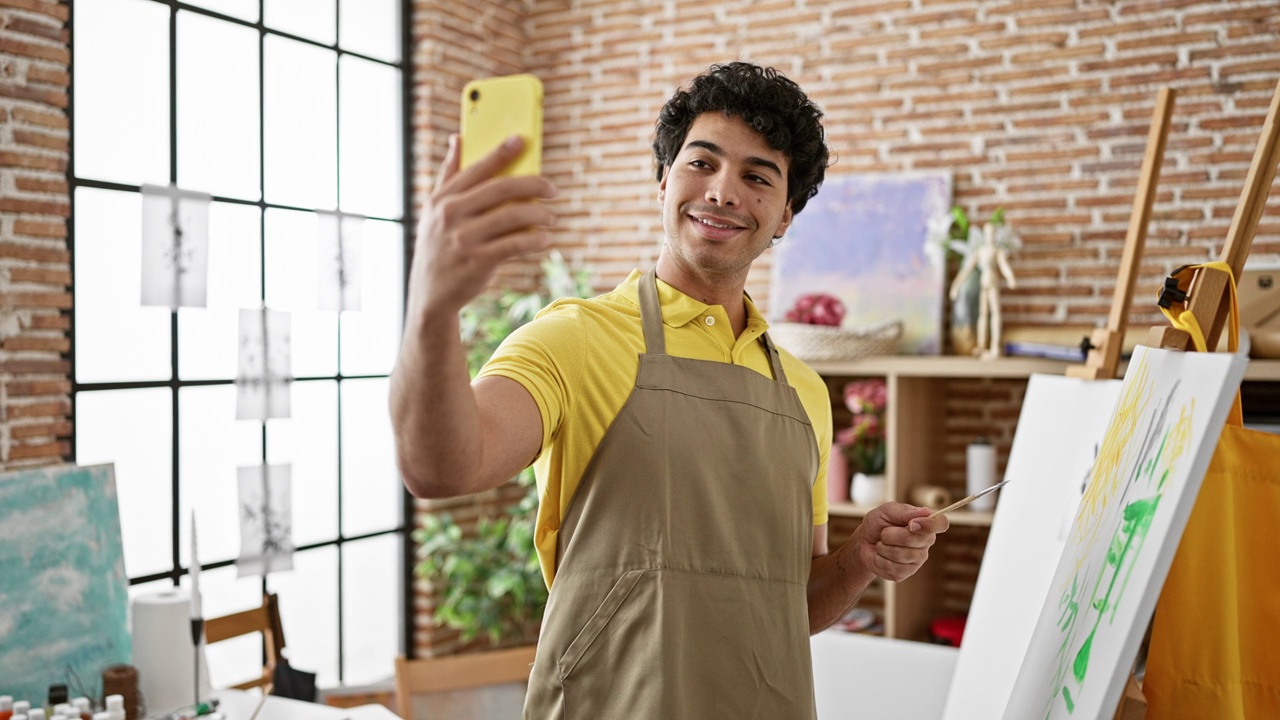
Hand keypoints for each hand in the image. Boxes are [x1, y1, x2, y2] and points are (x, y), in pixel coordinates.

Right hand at [409, 134, 557, 316]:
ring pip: (512, 216)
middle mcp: (451, 215)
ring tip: (551, 216)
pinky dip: (534, 239)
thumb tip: (457, 138)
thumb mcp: (434, 210)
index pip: (476, 169)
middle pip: (500, 189)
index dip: (500, 153)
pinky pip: (515, 244)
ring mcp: (464, 239)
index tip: (521, 140)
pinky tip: (545, 238)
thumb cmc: (439, 247)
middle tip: (553, 189)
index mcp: (442, 199)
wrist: (430, 295)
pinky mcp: (478, 262)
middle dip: (533, 184)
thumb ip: (448, 175)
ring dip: (539, 213)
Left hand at [850, 502, 948, 581]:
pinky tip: (880, 556)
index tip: (911, 525)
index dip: (930, 525)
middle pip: (915, 540)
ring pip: (901, 555)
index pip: (941, 524)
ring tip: (881, 544)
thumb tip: (925, 512)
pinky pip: (893, 568)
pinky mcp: (906, 573)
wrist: (863, 543)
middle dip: (891, 534)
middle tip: (884, 533)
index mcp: (924, 523)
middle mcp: (925, 542)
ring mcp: (917, 559)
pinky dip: (880, 560)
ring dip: (883, 547)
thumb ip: (903, 511)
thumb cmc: (877, 524)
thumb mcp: (886, 511)